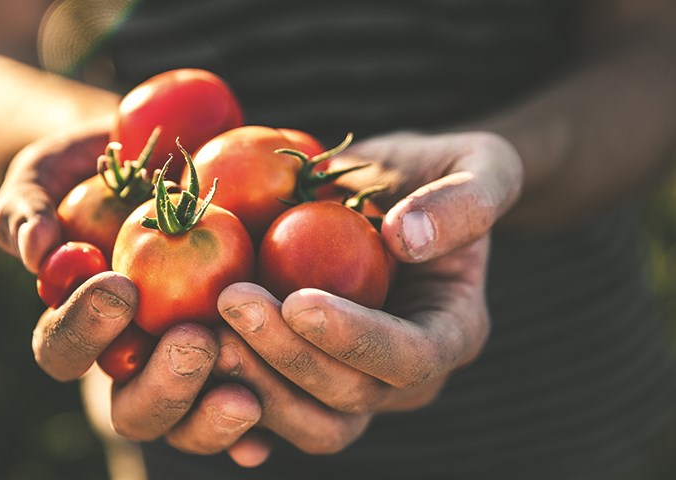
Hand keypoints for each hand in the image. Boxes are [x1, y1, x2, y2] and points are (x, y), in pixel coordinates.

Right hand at [0, 125, 269, 465]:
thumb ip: (26, 207)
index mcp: (81, 325)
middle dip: (162, 385)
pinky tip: (267, 431)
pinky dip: (256, 427)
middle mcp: (133, 358)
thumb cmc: (101, 169)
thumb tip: (32, 251)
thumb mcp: (53, 173)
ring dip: (210, 415)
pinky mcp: (242, 364)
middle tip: (193, 344)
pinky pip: (249, 406)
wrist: (171, 155)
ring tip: (245, 393)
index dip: (85, 330)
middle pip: (132, 408)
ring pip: (188, 424)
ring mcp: (189, 367)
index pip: (63, 350)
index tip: (121, 288)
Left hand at [212, 131, 521, 453]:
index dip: (355, 340)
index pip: (411, 358)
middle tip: (230, 301)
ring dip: (253, 383)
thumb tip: (408, 239)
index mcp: (453, 331)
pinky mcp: (312, 381)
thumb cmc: (437, 173)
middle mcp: (407, 375)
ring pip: (310, 421)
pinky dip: (233, 401)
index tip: (298, 300)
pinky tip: (196, 370)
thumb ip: (467, 198)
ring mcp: (358, 385)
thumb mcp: (479, 161)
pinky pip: (274, 414)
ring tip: (203, 329)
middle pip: (351, 397)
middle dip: (287, 357)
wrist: (391, 194)